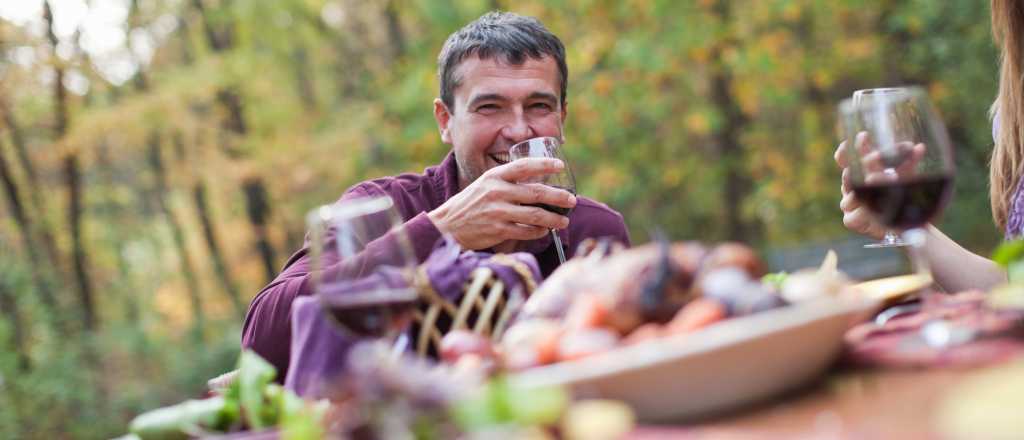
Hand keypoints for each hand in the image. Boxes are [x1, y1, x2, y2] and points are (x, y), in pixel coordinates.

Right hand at [428, 157, 576, 249]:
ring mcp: (498, 212)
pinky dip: (539, 232)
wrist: (448, 225)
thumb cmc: (470, 204)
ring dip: (554, 219)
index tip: (560, 166)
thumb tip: (537, 184)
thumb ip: (507, 182)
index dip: (544, 164)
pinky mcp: (498, 230)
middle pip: (536, 192)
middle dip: (559, 197)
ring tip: (564, 221)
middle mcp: (497, 191)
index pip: (523, 166)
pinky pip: (526, 231)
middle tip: (572, 201)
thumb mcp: (484, 184)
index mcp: (494, 176)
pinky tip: (544, 231)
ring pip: (536, 215)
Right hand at [834, 132, 925, 239]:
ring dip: (869, 186)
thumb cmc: (901, 200)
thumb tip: (919, 147)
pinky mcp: (851, 221)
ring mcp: (848, 204)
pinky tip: (875, 210)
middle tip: (880, 154)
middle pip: (850, 173)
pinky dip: (866, 212)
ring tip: (885, 179)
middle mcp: (850, 188)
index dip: (847, 149)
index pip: (844, 159)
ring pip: (853, 193)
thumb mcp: (906, 179)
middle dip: (867, 163)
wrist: (905, 228)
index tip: (862, 137)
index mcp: (858, 175)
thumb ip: (909, 164)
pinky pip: (855, 215)